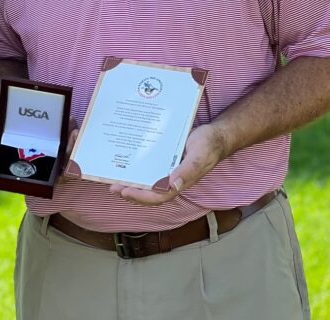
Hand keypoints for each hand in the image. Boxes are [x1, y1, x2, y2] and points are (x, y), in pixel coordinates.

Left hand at [109, 122, 226, 205]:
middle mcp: (172, 179)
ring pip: (146, 181)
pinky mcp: (163, 159)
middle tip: (113, 187)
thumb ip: (189, 171)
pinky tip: (125, 163)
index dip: (142, 197)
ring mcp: (167, 170)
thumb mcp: (201, 155)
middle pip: (149, 192)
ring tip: (113, 180)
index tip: (126, 192)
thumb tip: (173, 186)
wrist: (216, 133)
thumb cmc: (209, 145)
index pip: (159, 196)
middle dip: (131, 192)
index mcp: (180, 182)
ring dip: (131, 183)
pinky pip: (148, 167)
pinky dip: (136, 169)